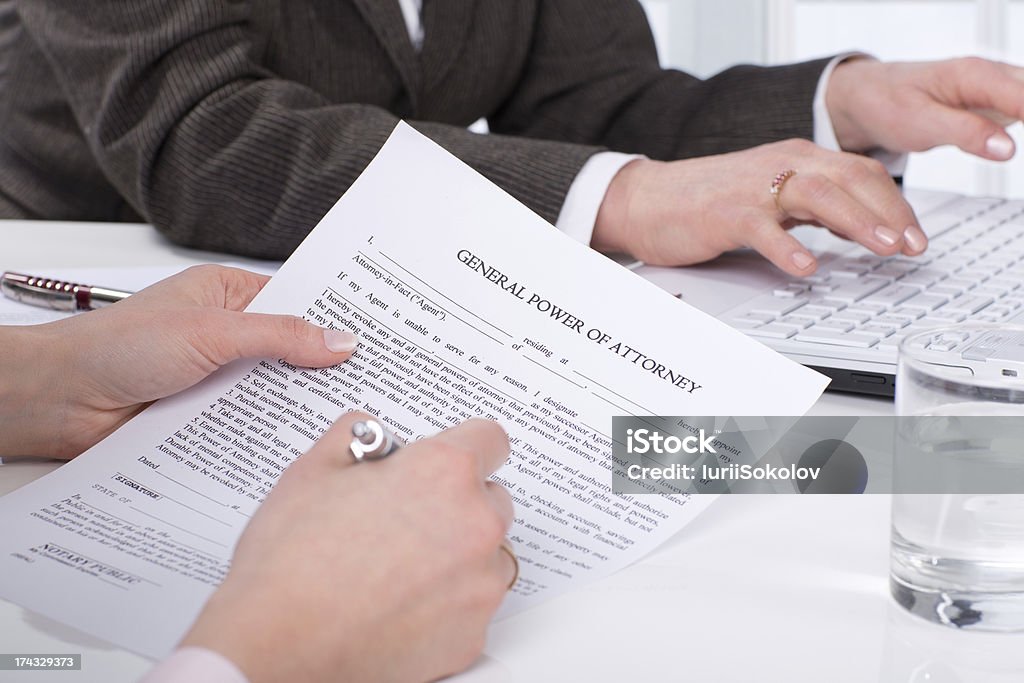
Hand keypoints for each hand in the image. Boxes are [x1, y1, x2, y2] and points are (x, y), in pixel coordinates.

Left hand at [0, 265, 356, 458]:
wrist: (60, 399)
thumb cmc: (116, 346)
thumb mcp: (211, 331)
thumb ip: (279, 336)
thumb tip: (338, 340)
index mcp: (228, 295)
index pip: (296, 301)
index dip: (333, 316)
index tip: (374, 333)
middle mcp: (226, 334)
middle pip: (290, 350)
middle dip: (321, 366)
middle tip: (368, 379)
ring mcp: (218, 377)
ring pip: (272, 390)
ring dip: (292, 402)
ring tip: (340, 411)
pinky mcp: (208, 416)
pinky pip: (250, 422)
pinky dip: (267, 430)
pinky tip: (293, 439)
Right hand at [181, 414, 515, 682]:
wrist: (277, 647)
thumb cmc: (290, 565)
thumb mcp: (312, 470)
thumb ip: (356, 435)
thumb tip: (371, 435)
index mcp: (442, 473)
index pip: (490, 439)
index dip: (464, 445)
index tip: (450, 458)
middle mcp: (475, 524)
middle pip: (492, 498)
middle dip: (458, 501)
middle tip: (405, 517)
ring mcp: (479, 584)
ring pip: (490, 554)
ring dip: (461, 553)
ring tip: (401, 565)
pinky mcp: (472, 634)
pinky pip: (474, 606)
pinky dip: (449, 603)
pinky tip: (401, 603)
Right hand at [592, 140, 924, 275]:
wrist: (648, 199)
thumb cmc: (708, 202)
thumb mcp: (772, 198)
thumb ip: (813, 207)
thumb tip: (859, 226)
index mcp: (797, 160)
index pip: (862, 174)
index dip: (897, 205)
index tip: (917, 238)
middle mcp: (781, 166)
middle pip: (851, 179)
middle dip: (889, 213)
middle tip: (912, 246)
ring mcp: (754, 188)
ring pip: (818, 194)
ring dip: (856, 221)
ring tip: (881, 247)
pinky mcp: (726, 213)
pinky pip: (764, 229)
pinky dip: (788, 247)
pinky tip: (806, 267)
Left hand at [827, 57, 1023, 159]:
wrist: (865, 97)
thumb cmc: (886, 104)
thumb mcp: (919, 123)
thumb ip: (964, 133)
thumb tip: (1008, 148)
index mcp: (975, 75)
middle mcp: (991, 75)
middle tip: (1019, 153)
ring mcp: (995, 88)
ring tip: (1014, 151)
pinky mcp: (992, 103)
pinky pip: (1023, 109)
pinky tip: (1012, 147)